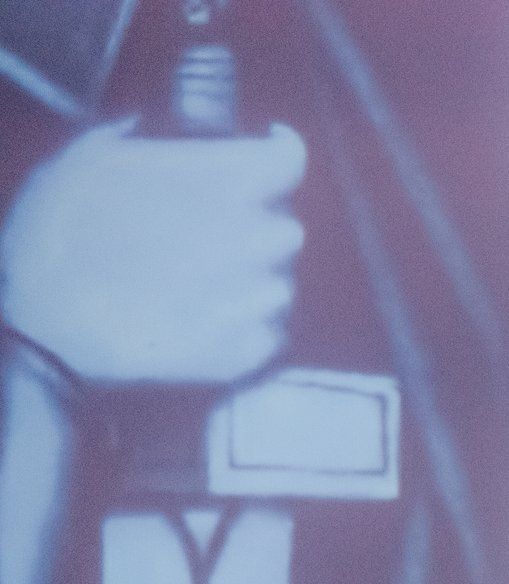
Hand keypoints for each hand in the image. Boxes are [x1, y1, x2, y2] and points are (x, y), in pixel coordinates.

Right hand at [1, 118, 306, 384]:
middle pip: (285, 229)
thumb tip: (142, 128)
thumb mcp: (82, 164)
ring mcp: (249, 301)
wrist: (43, 327)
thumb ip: (129, 143)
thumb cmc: (56, 236)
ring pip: (279, 285)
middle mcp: (249, 240)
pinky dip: (244, 329)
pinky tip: (203, 322)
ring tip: (201, 284)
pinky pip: (267, 335)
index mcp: (220, 185)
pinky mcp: (241, 352)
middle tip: (214, 233)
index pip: (286, 161)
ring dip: (251, 281)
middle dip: (256, 228)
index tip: (269, 147)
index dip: (281, 151)